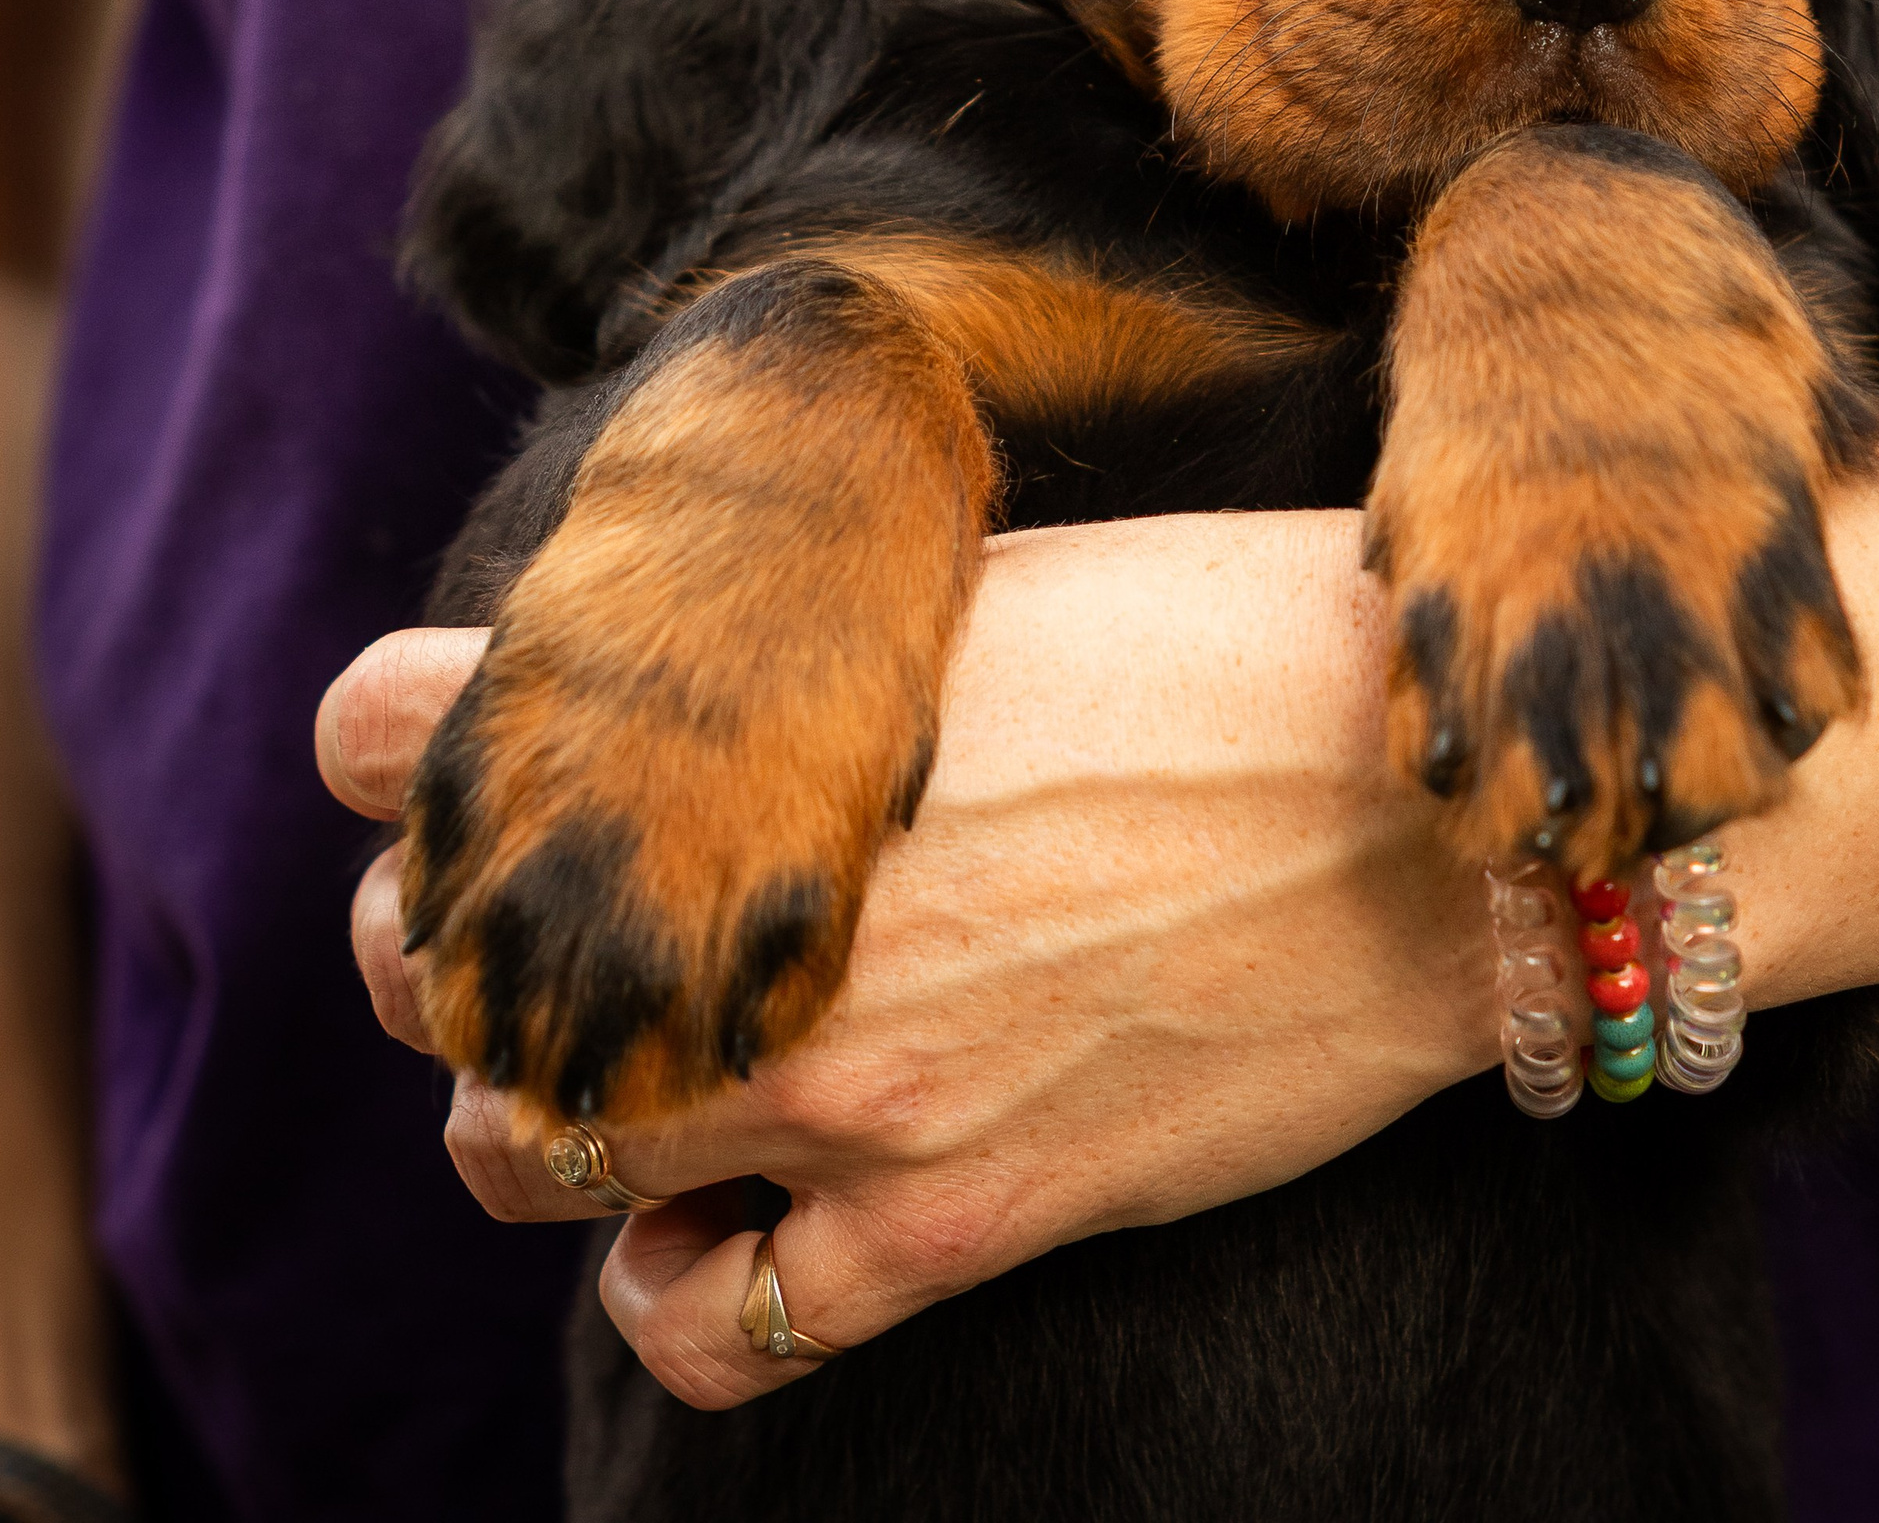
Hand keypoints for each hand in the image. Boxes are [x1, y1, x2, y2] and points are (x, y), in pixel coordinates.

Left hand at [317, 510, 1494, 1410]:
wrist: (1448, 820)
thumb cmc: (1243, 651)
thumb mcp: (1001, 581)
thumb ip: (826, 633)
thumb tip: (711, 659)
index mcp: (770, 714)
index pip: (405, 724)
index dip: (399, 735)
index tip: (442, 744)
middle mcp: (773, 912)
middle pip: (429, 967)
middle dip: (440, 938)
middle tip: (535, 915)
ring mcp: (857, 1085)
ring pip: (528, 1154)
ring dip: (539, 1113)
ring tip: (623, 1069)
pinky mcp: (959, 1223)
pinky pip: (715, 1327)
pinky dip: (674, 1287)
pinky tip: (712, 1229)